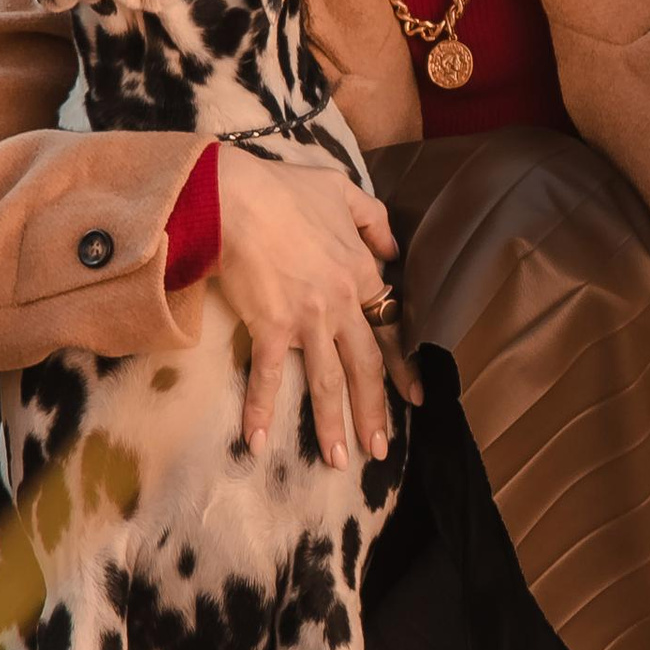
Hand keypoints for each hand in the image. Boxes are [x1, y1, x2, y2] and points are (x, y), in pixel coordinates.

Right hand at [212, 150, 422, 465]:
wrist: (235, 197)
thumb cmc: (285, 190)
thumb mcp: (342, 192)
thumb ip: (374, 221)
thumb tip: (393, 249)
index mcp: (361, 274)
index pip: (388, 329)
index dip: (403, 367)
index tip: (414, 399)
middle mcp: (341, 304)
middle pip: (365, 367)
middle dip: (374, 412)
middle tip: (379, 450)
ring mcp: (307, 319)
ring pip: (327, 380)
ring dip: (332, 423)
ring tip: (337, 460)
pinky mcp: (269, 325)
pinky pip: (266, 375)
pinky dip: (261, 409)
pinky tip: (257, 441)